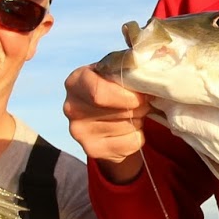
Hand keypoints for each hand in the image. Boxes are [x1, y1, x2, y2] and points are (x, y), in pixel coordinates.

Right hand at [63, 63, 152, 182]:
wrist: (103, 117)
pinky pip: (130, 143)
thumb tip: (146, 71)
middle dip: (139, 106)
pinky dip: (138, 136)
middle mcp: (72, 108)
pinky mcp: (93, 150)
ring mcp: (80, 133)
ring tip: (133, 114)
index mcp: (75, 82)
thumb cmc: (112, 87)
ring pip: (127, 126)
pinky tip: (129, 129)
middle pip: (118, 110)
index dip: (126, 96)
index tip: (140, 96)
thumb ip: (128, 67)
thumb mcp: (115, 70)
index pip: (100, 93)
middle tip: (142, 103)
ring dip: (139, 120)